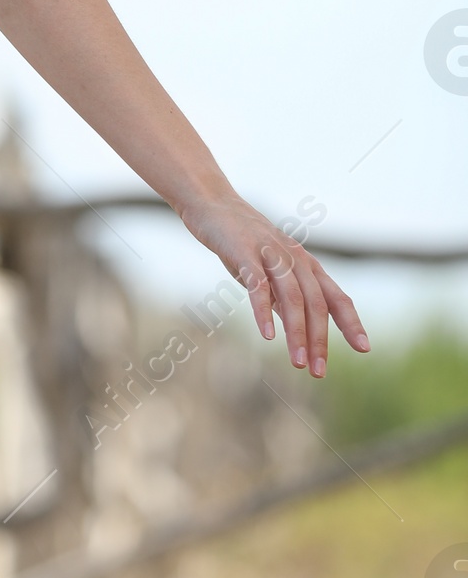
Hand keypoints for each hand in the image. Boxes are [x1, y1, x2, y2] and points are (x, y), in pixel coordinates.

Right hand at [179, 190, 367, 375]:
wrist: (214, 205)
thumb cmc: (243, 243)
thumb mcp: (271, 271)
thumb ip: (286, 298)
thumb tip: (300, 331)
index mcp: (306, 265)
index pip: (336, 296)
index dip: (351, 322)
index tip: (364, 348)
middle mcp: (295, 259)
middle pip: (316, 303)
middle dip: (320, 340)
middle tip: (318, 372)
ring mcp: (271, 254)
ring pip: (292, 298)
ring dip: (297, 333)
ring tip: (298, 362)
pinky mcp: (245, 252)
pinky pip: (258, 285)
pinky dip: (264, 311)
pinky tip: (267, 335)